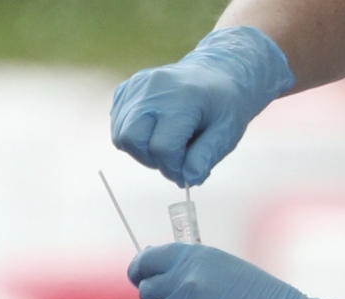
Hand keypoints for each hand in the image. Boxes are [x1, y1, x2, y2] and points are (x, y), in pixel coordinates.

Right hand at [110, 26, 294, 186]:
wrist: (216, 74)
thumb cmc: (224, 106)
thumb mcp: (226, 132)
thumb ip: (207, 156)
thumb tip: (189, 179)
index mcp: (181, 98)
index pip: (162, 147)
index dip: (174, 167)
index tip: (188, 168)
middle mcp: (153, 88)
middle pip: (132, 140)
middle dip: (152, 160)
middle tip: (175, 157)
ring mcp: (136, 86)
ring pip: (121, 136)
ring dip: (142, 151)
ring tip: (167, 143)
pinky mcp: (126, 89)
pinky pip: (119, 125)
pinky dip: (135, 137)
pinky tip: (157, 131)